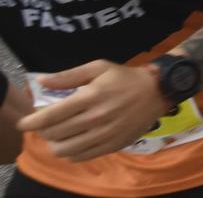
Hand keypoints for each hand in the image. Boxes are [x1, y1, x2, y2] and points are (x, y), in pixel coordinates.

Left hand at [17, 60, 171, 161]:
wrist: (157, 91)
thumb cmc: (125, 77)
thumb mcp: (99, 67)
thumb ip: (68, 76)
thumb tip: (41, 81)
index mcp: (91, 96)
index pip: (52, 115)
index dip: (32, 122)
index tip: (23, 123)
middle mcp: (96, 117)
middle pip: (55, 134)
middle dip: (44, 131)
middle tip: (46, 125)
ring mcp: (105, 134)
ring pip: (65, 149)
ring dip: (55, 144)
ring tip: (58, 136)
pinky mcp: (113, 145)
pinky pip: (81, 157)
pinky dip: (70, 153)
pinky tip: (73, 143)